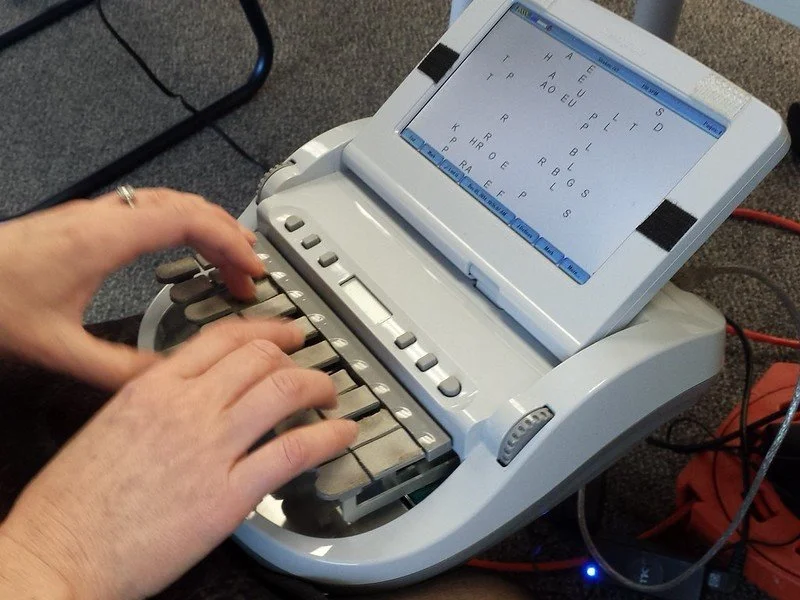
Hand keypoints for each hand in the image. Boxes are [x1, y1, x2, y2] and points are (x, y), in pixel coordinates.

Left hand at [0, 188, 265, 388]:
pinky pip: (151, 209)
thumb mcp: (58, 346)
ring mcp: (94, 215)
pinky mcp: (84, 222)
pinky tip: (183, 246)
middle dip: (230, 237)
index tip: (252, 270)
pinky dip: (182, 224)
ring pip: (169, 203)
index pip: (190, 222)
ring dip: (208, 227)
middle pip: (188, 207)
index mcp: (105, 239)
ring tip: (231, 257)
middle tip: (250, 273)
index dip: (231, 243)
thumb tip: (166, 377)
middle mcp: (104, 218)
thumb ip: (118, 367)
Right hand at [0, 319, 357, 599]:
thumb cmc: (72, 501)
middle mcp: (186, 406)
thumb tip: (195, 394)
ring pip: (283, 392)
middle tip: (311, 364)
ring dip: (317, 388)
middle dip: (296, 356)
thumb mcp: (111, 424)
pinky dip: (328, 437)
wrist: (55, 552)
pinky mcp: (228, 493)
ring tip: (330, 396)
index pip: (223, 338)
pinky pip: (293, 450)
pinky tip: (342, 434)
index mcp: (152, 386)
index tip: (283, 333)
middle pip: (260, 358)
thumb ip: (157, 401)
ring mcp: (210, 447)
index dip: (265, 329)